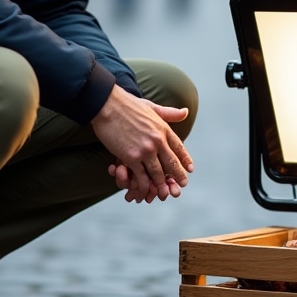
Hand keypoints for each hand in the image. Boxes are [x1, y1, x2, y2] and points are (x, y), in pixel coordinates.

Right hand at [91, 85, 192, 202]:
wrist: (107, 104)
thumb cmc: (127, 104)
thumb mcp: (152, 107)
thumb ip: (169, 113)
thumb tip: (186, 111)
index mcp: (163, 128)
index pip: (180, 148)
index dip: (185, 160)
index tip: (190, 169)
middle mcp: (158, 141)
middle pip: (172, 164)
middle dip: (177, 177)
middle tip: (181, 185)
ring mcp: (145, 150)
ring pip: (158, 173)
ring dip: (161, 185)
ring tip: (164, 192)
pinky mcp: (131, 157)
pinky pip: (141, 177)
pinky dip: (143, 186)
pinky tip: (144, 190)